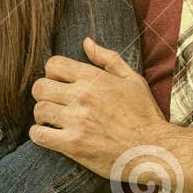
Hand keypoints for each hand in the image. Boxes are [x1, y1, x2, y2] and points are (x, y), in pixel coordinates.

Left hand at [28, 36, 166, 177]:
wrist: (154, 150)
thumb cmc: (145, 115)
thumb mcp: (133, 80)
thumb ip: (107, 58)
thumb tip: (86, 42)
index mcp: (94, 79)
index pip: (53, 64)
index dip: (53, 73)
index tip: (60, 83)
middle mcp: (82, 97)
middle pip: (40, 86)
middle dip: (43, 93)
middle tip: (54, 102)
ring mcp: (76, 121)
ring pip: (38, 110)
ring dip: (42, 115)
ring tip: (52, 120)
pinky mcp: (73, 145)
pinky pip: (39, 135)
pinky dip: (39, 135)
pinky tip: (50, 135)